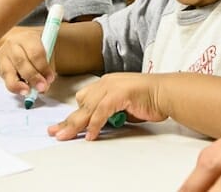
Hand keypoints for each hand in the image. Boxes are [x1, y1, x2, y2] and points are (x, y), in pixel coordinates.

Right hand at [0, 26, 50, 94]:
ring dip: (20, 84)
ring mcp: (3, 53)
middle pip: (21, 61)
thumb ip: (46, 69)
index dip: (43, 67)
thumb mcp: (45, 53)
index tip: (50, 78)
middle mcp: (13, 43)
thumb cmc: (36, 50)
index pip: (35, 52)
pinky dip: (14, 86)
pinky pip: (5, 78)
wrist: (20, 44)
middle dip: (32, 76)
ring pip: (9, 71)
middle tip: (41, 87)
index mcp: (28, 37)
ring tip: (28, 92)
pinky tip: (21, 90)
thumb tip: (44, 87)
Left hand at [50, 73, 166, 140]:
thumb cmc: (148, 100)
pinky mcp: (118, 94)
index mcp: (106, 84)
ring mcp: (112, 87)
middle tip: (55, 132)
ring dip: (76, 124)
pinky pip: (101, 112)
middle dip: (68, 120)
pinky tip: (91, 135)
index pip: (84, 99)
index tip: (63, 126)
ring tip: (65, 136)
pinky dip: (95, 125)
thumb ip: (109, 112)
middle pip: (81, 104)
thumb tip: (97, 124)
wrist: (165, 93)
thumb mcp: (123, 107)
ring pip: (87, 108)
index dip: (74, 114)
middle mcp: (106, 83)